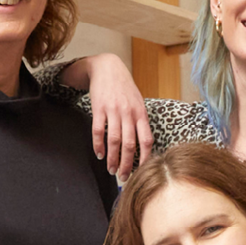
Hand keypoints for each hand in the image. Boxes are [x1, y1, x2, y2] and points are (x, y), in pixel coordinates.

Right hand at [78, 53, 151, 175]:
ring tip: (111, 170)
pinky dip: (98, 145)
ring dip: (112, 159)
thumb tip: (144, 145)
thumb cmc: (125, 88)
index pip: (146, 140)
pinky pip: (98, 131)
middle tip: (124, 177)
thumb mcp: (138, 102)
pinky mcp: (99, 108)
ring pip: (114, 141)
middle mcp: (129, 113)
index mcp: (141, 113)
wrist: (107, 67)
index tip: (142, 171)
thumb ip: (141, 121)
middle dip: (127, 164)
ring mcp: (113, 111)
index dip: (145, 158)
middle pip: (130, 145)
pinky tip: (99, 154)